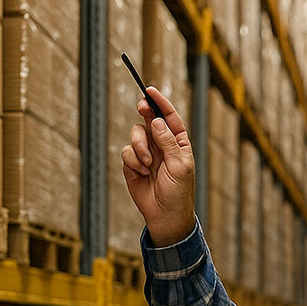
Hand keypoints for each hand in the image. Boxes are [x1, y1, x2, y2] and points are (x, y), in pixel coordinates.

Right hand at [121, 86, 195, 245]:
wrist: (165, 215)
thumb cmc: (178, 191)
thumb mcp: (179, 166)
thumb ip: (168, 142)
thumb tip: (157, 121)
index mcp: (178, 142)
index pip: (170, 117)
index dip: (160, 102)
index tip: (150, 90)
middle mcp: (162, 144)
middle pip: (150, 119)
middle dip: (145, 112)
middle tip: (143, 107)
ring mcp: (146, 152)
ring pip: (136, 134)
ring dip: (140, 146)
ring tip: (147, 164)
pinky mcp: (133, 163)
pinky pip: (127, 151)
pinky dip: (133, 160)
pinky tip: (141, 172)